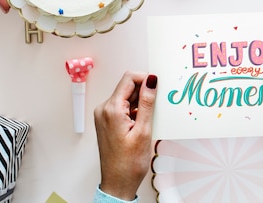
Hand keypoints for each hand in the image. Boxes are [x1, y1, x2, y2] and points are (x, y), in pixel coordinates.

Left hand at [94, 71, 157, 200]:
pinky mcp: (107, 121)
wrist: (118, 183)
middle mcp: (104, 109)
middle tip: (157, 106)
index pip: (129, 78)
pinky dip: (135, 110)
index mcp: (112, 109)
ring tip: (149, 120)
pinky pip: (123, 107)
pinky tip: (143, 123)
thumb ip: (147, 103)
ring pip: (127, 97)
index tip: (158, 88)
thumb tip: (151, 81)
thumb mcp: (144, 131)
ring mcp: (104, 115)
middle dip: (144, 92)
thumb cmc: (128, 164)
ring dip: (141, 103)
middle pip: (127, 87)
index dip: (146, 79)